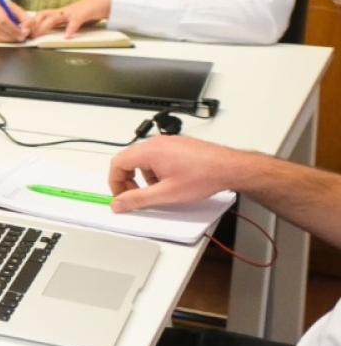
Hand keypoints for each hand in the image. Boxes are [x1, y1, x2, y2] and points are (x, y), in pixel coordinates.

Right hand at [0, 0, 33, 41]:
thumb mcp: (13, 8)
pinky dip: (3, 41)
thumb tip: (30, 25)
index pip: (2, 20)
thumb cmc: (1, 8)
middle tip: (22, 38)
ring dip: (8, 39)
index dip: (14, 28)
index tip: (24, 32)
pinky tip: (10, 39)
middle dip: (12, 35)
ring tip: (17, 38)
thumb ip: (23, 16)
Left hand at [29, 0, 112, 37]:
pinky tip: (67, 36)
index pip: (41, 16)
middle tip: (27, 33)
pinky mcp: (83, 14)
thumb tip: (52, 35)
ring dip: (45, 25)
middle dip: (33, 23)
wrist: (102, 1)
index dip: (31, 22)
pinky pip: (76, 21)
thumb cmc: (86, 12)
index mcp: (59, 13)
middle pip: (43, 15)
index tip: (22, 30)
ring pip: (55, 17)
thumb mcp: (70, 20)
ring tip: (39, 34)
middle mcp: (63, 12)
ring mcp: (72, 12)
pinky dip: (71, 28)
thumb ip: (61, 26)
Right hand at [107, 136, 253, 212]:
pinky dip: (157, 170)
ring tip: (159, 190)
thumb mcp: (166, 194)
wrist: (230, 168)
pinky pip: (158, 156)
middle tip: (136, 195)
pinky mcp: (179, 145)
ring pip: (144, 159)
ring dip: (144, 176)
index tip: (121, 196)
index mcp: (149, 151)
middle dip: (129, 180)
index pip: (118, 163)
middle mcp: (156, 143)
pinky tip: (171, 182)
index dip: (115, 182)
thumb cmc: (203, 176)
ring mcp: (168, 142)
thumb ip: (138, 199)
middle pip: (129, 160)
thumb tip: (119, 203)